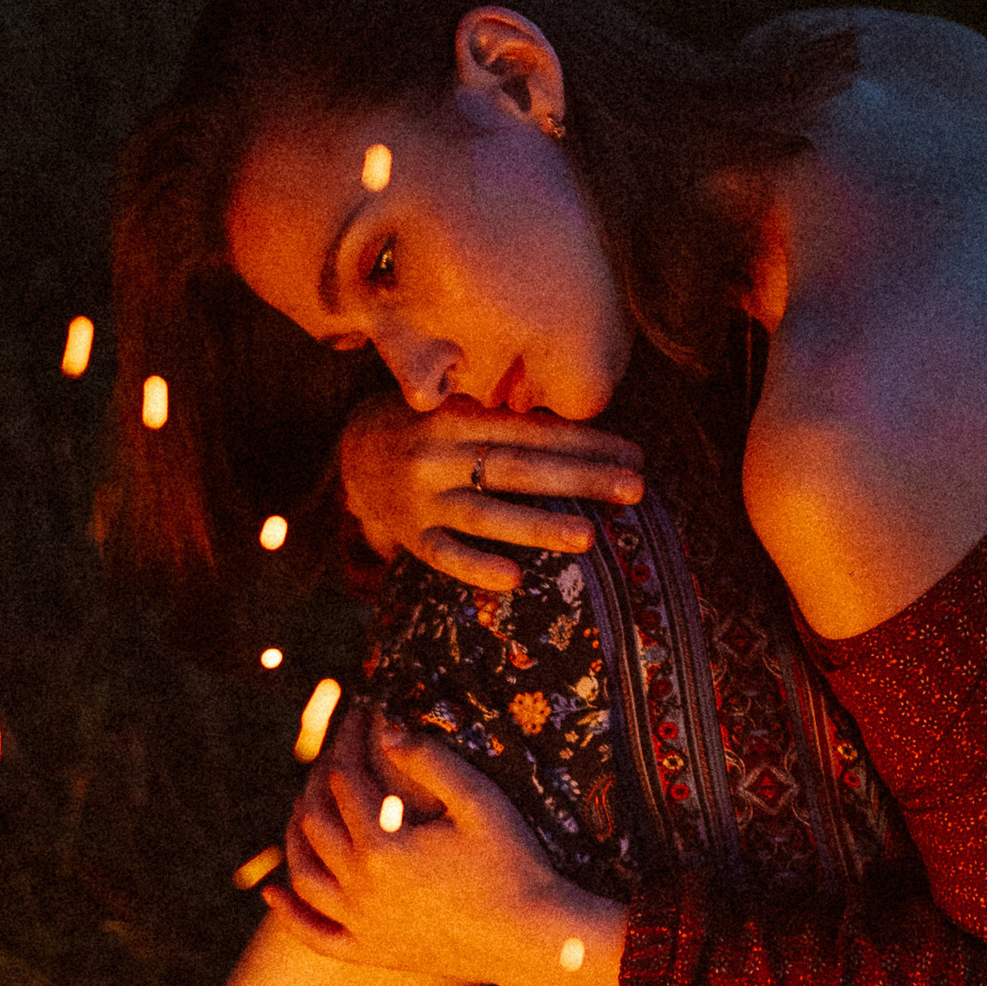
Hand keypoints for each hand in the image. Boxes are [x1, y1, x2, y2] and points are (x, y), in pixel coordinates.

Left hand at [265, 707, 622, 985]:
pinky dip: (288, 914)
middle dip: (319, 780)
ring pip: (304, 876)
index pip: (345, 781)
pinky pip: (315, 937)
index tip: (359, 716)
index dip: (349, 741)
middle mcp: (361, 887)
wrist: (532, 940)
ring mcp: (362, 925)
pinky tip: (272, 892)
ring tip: (300, 809)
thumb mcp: (480, 801)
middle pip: (315, 822)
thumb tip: (384, 731)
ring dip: (293, 838)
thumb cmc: (516, 864)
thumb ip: (430, 761)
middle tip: (334, 754)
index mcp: (384, 845)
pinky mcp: (372, 953)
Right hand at [339, 390, 641, 591]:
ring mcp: (424, 499)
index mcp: (461, 416)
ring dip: (537, 525)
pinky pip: (445, 556)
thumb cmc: (429, 427)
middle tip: (634, 489)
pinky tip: (514, 578)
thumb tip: (585, 437)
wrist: (352, 450)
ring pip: (487, 514)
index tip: (634, 454)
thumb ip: (508, 419)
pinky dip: (477, 567)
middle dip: (580, 479)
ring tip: (587, 537)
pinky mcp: (411, 536)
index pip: (534, 431)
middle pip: (519, 469)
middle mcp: (440, 454)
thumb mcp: (461, 407)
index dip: (586, 442)